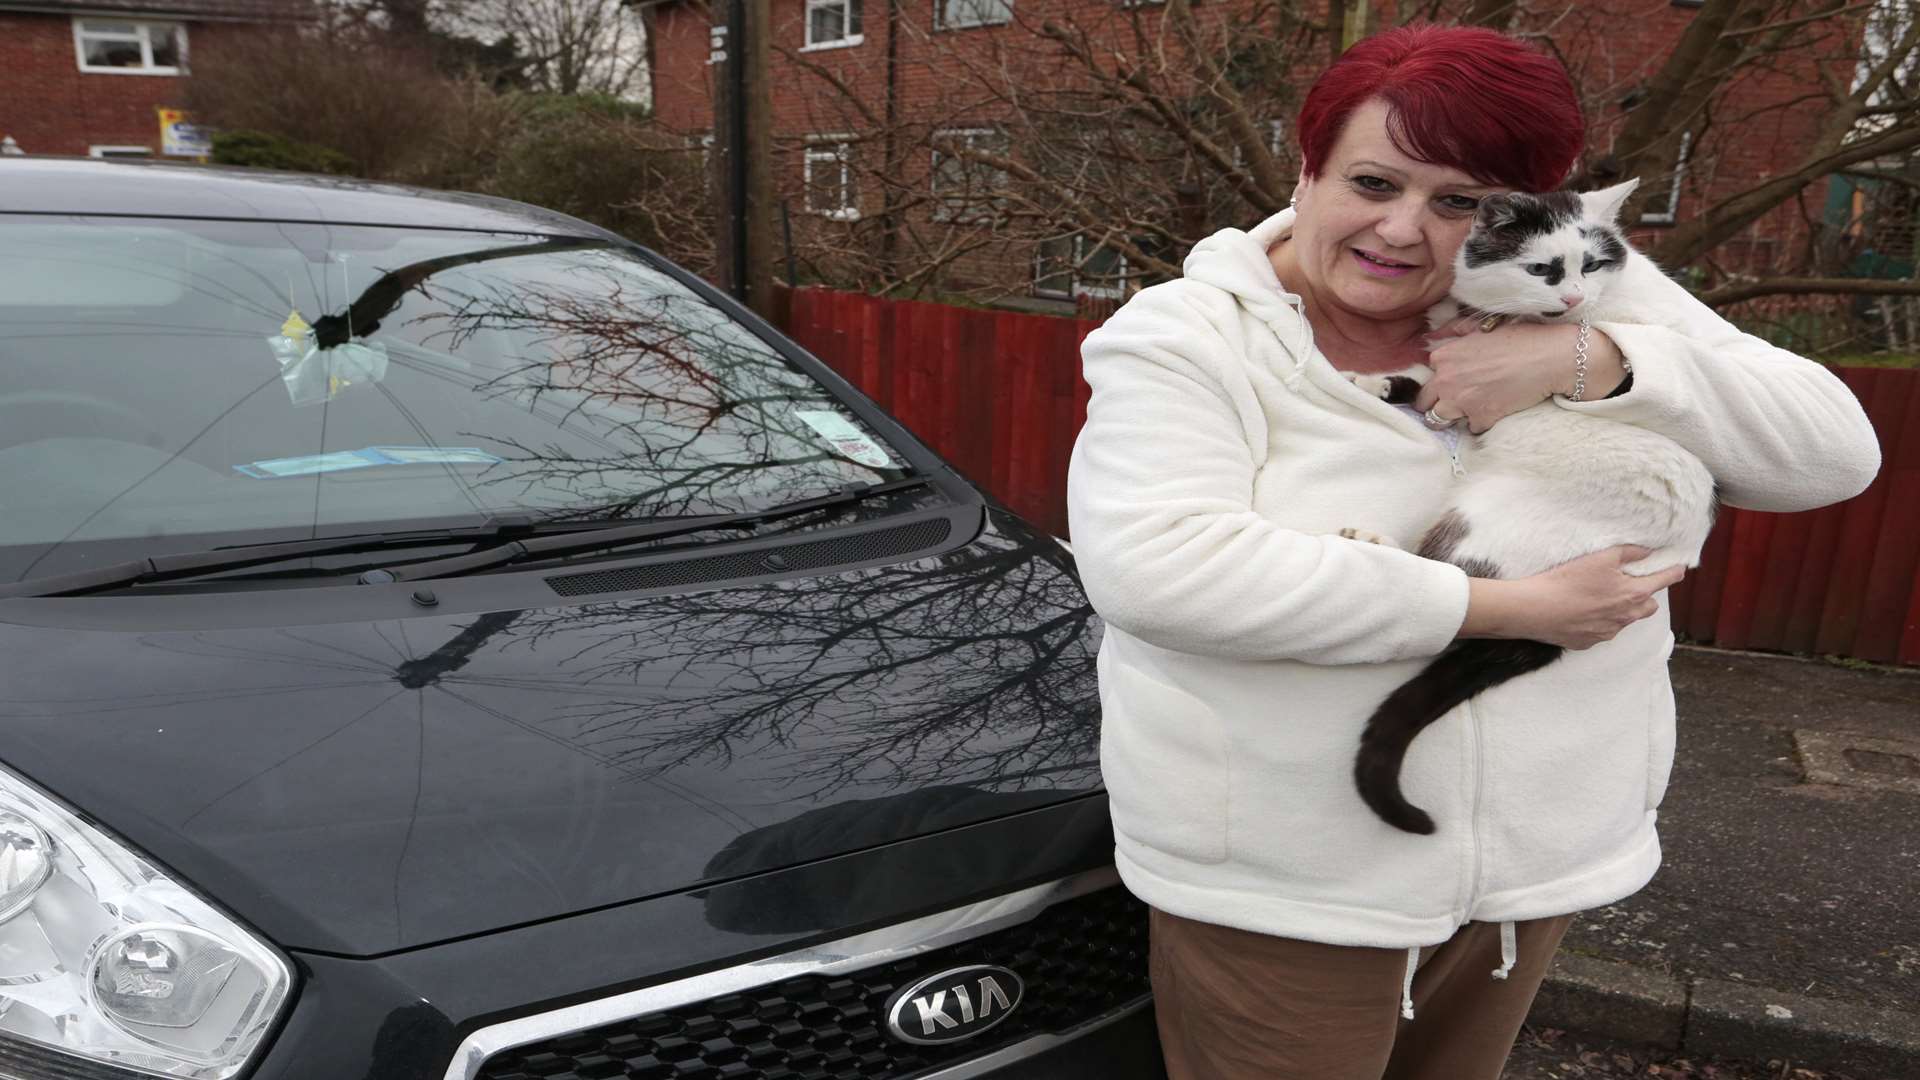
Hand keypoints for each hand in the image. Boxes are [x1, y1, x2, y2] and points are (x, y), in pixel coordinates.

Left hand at [1415, 319, 1626, 432]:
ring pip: (1438, 420)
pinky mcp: (1480, 418)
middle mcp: (1446, 380)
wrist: (1550, 358)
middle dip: (1436, 402)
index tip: (1453, 380)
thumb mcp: (1483, 327)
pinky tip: (1495, 410)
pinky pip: (1471, 428)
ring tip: (1468, 409)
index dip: (1440, 379)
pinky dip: (1481, 422)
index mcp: (1444, 357)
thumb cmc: (1520, 338)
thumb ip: (1455, 331)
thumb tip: (1434, 336)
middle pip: (1424, 402)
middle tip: (1453, 401)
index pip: (1427, 375)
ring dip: (1451, 417)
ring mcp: (1461, 402)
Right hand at [1483, 545, 1684, 649]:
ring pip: (1624, 621)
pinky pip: (1600, 631)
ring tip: (1600, 598)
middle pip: (1648, 607)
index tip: (1679, 568)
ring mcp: (1606, 633)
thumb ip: (1628, 552)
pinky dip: (1597, 622)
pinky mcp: (1587, 642)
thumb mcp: (1600, 558)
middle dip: (1646, 596)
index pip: (1664, 581)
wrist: (1535, 609)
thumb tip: (1646, 551)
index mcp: (1633, 595)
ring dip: (1620, 610)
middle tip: (1631, 584)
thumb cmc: (1568, 581)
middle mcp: (1625, 618)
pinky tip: (1580, 612)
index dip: (1674, 572)